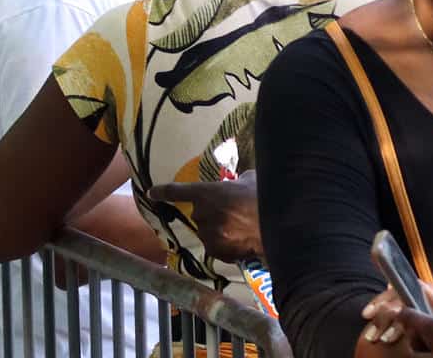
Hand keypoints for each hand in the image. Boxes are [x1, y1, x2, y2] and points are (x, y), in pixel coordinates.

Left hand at [145, 176, 261, 260]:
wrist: (280, 225)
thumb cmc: (265, 197)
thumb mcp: (251, 179)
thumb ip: (237, 181)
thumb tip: (237, 184)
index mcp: (208, 193)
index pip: (178, 191)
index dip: (164, 191)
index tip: (152, 192)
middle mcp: (203, 214)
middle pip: (199, 212)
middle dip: (212, 211)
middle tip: (232, 209)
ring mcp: (209, 235)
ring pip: (208, 230)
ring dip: (219, 227)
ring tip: (241, 225)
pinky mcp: (217, 252)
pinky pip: (216, 245)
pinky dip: (225, 242)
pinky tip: (242, 238)